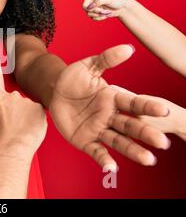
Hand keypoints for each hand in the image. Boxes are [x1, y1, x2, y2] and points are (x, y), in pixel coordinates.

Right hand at [0, 55, 47, 151]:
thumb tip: (6, 119)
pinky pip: (39, 115)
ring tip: (22, 132)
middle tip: (15, 127)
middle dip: (18, 113)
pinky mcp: (39, 108)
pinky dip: (37, 122)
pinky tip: (31, 131)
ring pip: (30, 109)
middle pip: (18, 102)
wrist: (12, 147)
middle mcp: (13, 96)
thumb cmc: (0, 140)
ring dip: (28, 119)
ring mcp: (27, 101)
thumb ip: (1, 116)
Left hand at [49, 44, 170, 169]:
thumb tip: (128, 48)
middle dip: (146, 133)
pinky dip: (104, 159)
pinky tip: (112, 167)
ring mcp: (98, 129)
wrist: (53, 92)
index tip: (163, 109)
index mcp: (113, 98)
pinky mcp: (85, 140)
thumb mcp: (88, 66)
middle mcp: (109, 116)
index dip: (147, 106)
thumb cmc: (73, 79)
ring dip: (133, 150)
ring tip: (148, 159)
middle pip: (131, 125)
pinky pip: (96, 150)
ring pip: (119, 141)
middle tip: (162, 142)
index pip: (134, 102)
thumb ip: (106, 58)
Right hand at [63, 0, 138, 20]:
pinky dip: (99, 18)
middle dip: (93, 10)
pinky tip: (105, 15)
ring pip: (88, 13)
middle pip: (84, 6)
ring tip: (107, 12)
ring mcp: (92, 6)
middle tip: (103, 10)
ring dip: (98, 14)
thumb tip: (89, 8)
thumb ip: (98, 2)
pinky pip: (92, 17)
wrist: (123, 7)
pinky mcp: (95, 12)